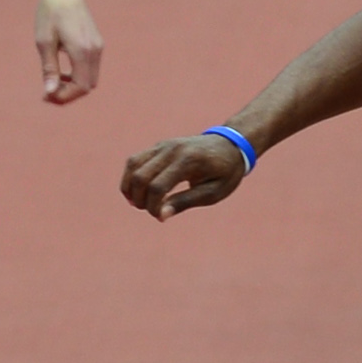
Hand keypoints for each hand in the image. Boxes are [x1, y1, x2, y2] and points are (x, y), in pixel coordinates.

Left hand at [37, 0, 102, 103]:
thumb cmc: (49, 13)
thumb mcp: (44, 42)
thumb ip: (49, 69)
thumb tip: (50, 93)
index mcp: (83, 50)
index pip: (81, 86)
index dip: (64, 97)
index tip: (45, 96)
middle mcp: (95, 49)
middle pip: (88, 86)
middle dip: (68, 94)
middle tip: (47, 93)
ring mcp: (98, 46)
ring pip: (90, 78)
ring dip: (73, 85)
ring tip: (52, 83)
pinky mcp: (96, 42)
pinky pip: (91, 68)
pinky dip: (78, 75)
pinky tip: (61, 72)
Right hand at [120, 131, 249, 220]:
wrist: (231, 145)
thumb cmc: (225, 172)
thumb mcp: (213, 192)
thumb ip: (186, 202)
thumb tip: (160, 215)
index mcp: (188, 161)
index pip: (158, 187)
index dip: (153, 206)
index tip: (160, 217)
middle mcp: (172, 150)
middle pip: (141, 176)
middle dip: (140, 199)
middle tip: (151, 212)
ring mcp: (163, 145)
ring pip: (133, 165)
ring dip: (130, 188)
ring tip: (139, 203)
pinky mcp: (159, 146)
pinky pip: (136, 160)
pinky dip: (131, 177)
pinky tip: (137, 192)